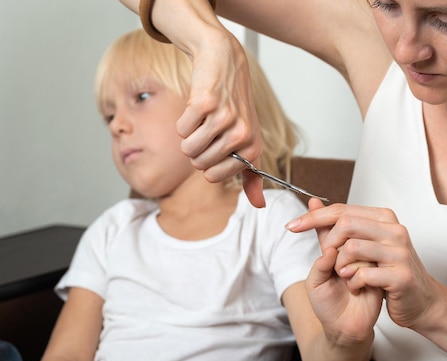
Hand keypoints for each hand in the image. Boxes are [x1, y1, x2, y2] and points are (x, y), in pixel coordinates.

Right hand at [177, 34, 264, 207]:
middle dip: (196, 148)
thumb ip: (251, 175)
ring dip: (189, 135)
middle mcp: (242, 136)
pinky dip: (183, 119)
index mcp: (253, 149)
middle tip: (208, 127)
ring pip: (188, 148)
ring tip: (204, 119)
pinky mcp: (206, 104)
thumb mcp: (248, 141)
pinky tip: (198, 106)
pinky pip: (181, 128)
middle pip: (199, 164)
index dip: (207, 162)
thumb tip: (259, 205)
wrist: (225, 62)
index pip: (213, 177)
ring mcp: (225, 119)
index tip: (217, 143)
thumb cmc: (235, 106)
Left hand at [288, 201, 437, 330]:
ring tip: (347, 277)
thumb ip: (334, 228)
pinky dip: (353, 283)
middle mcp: (394, 230)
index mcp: (383, 218)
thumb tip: (312, 202)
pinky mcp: (401, 275)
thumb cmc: (386, 275)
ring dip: (341, 267)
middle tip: (333, 263)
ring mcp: (400, 252)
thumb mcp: (358, 248)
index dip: (313, 218)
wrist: (418, 304)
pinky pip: (363, 274)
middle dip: (329, 245)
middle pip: (345, 225)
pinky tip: (358, 288)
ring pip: (352, 248)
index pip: (341, 210)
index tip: (291, 226)